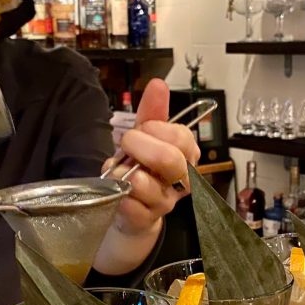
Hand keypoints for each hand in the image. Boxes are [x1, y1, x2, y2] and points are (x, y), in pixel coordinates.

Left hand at [102, 79, 200, 236]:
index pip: (182, 138)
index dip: (157, 129)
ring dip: (123, 173)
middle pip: (170, 160)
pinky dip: (118, 194)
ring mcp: (165, 202)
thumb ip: (153, 112)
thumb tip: (158, 85)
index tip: (143, 128)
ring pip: (145, 184)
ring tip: (118, 171)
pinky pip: (130, 206)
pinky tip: (117, 190)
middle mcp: (182, 180)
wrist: (133, 207)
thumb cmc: (143, 168)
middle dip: (139, 146)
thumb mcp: (147, 137)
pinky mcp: (146, 220)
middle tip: (126, 144)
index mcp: (187, 156)